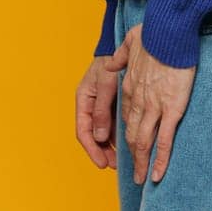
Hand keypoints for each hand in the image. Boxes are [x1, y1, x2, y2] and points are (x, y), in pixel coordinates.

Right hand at [75, 45, 130, 168]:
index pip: (84, 131)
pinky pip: (113, 123)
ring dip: (111, 146)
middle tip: (113, 166)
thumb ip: (102, 109)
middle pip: (93, 135)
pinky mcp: (112, 102)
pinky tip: (128, 143)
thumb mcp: (106, 84)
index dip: (92, 149)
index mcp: (83, 100)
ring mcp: (101, 104)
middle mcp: (91, 105)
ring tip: (122, 160)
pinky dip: (118, 134)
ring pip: (104, 131)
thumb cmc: (111, 61)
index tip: (101, 163)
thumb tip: (100, 137)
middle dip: (102, 152)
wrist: (122, 45)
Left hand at [117, 23, 196, 183]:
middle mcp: (138, 100)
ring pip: (143, 141)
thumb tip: (112, 60)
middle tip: (133, 170)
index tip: (130, 141)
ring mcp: (153, 107)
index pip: (125, 115)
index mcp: (129, 86)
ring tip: (142, 177)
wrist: (169, 32)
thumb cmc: (154, 33)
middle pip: (131, 134)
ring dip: (141, 162)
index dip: (126, 131)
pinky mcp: (171, 109)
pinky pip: (164, 140)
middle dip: (131, 155)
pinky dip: (160, 159)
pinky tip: (158, 173)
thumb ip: (121, 54)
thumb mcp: (130, 41)